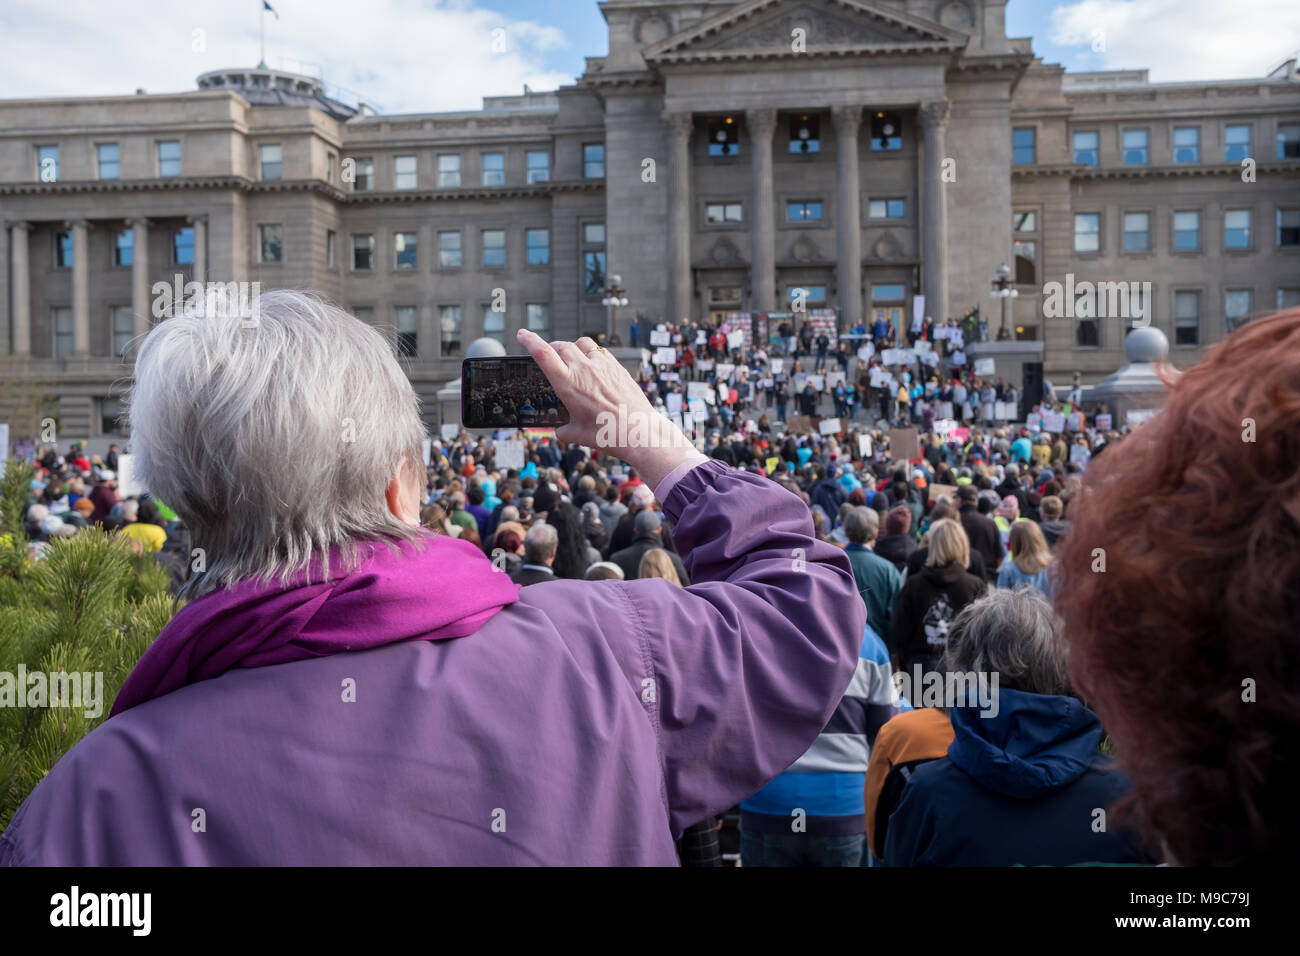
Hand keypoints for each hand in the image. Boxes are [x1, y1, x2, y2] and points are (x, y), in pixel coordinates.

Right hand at [517, 329, 703, 489]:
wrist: (639, 431)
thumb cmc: (607, 434)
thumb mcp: (577, 435)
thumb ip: (562, 430)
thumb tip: (559, 430)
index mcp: (568, 384)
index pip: (543, 354)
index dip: (529, 341)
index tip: (522, 334)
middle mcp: (584, 369)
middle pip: (560, 346)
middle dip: (551, 348)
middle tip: (549, 356)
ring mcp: (602, 365)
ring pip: (581, 343)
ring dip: (572, 347)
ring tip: (572, 357)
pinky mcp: (617, 367)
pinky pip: (600, 351)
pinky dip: (592, 353)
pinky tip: (593, 365)